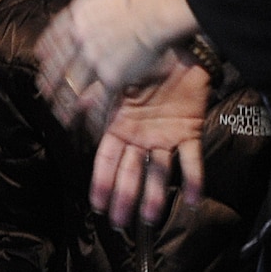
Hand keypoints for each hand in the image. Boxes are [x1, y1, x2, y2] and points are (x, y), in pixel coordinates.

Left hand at [36, 0, 188, 131]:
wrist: (153, 5)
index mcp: (77, 14)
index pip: (54, 35)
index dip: (46, 50)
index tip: (40, 59)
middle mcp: (79, 39)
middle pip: (59, 65)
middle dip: (50, 82)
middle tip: (43, 93)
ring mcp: (92, 60)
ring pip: (73, 87)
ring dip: (65, 104)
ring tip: (60, 117)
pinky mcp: (111, 77)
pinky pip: (98, 101)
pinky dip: (93, 116)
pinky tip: (89, 127)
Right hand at [89, 54, 208, 227]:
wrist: (177, 48)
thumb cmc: (141, 58)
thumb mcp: (115, 79)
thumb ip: (98, 97)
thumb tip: (76, 105)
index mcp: (119, 124)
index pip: (107, 159)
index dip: (102, 181)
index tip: (97, 204)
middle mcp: (140, 136)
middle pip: (130, 172)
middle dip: (124, 197)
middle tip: (119, 224)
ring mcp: (165, 136)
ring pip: (159, 172)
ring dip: (156, 196)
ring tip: (151, 219)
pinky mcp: (189, 132)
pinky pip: (192, 161)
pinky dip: (194, 181)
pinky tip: (192, 201)